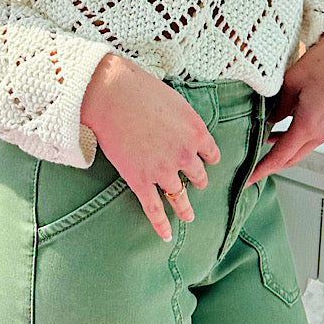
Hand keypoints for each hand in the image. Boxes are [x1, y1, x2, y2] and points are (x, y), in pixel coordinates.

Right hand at [80, 54, 220, 241]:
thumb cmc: (140, 89)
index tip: (205, 161)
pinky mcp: (140, 180)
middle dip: (196, 179)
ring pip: (179, 196)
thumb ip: (185, 120)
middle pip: (198, 176)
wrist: (111, 93)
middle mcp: (184, 154)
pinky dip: (160, 224)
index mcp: (196, 132)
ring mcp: (162, 170)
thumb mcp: (175, 100)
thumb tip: (184, 128)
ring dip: (185, 207)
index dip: (208, 158)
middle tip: (195, 183)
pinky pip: (154, 208)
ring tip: (188, 216)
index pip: (212, 154)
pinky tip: (165, 235)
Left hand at [247, 28, 323, 185]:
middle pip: (294, 157)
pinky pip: (315, 137)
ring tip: (263, 145)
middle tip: (252, 169)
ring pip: (305, 147)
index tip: (248, 179)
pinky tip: (283, 129)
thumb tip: (266, 123)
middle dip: (273, 165)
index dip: (263, 168)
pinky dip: (298, 138)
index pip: (282, 155)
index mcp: (310, 124)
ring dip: (286, 149)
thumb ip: (277, 107)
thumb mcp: (291, 82)